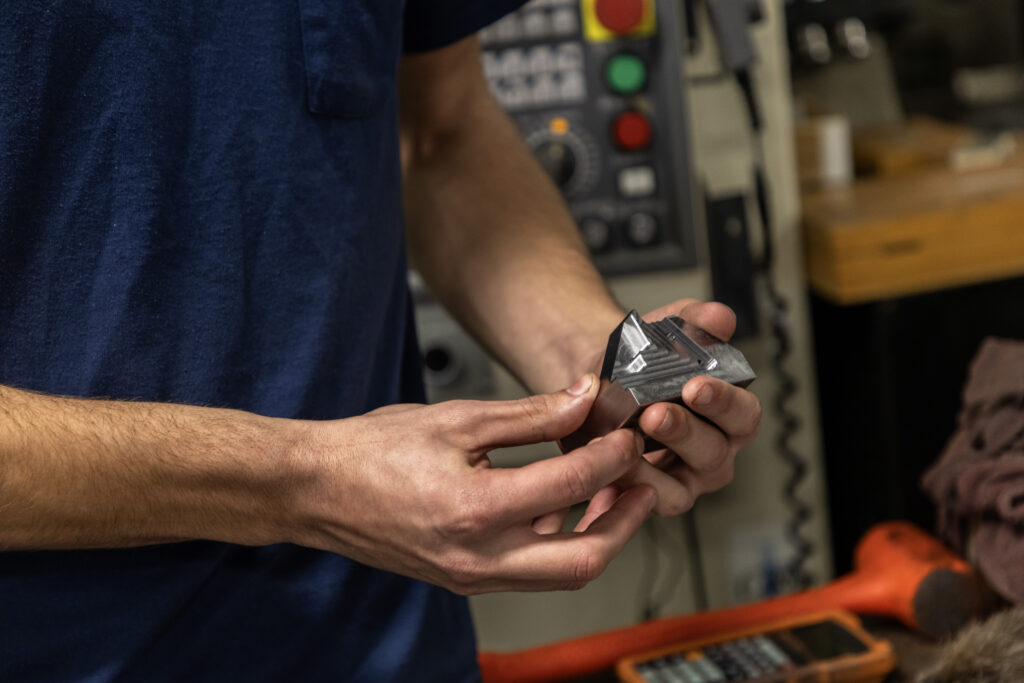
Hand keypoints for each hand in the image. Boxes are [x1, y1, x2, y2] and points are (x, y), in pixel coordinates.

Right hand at [283, 375, 655, 594]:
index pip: (571, 483)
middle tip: (641, 486)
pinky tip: (564, 513)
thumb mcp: (457, 419)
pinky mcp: (465, 580)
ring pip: (560, 575)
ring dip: (598, 538)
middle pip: (584, 560)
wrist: (317, 489)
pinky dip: (560, 548)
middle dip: (625, 522)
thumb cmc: (372, 451)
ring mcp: (471, 577)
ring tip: (612, 497)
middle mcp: (478, 557)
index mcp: (475, 509)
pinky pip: (530, 575)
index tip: (625, 434)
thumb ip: (529, 413)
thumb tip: (583, 397)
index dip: (611, 456)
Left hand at [579, 299, 760, 523]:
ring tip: (629, 436)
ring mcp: (683, 480)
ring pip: (681, 487)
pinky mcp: (650, 497)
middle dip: (685, 432)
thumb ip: (696, 321)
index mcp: (730, 414)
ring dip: (653, 466)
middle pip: (714, 452)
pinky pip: (643, 502)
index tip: (697, 385)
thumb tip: (721, 318)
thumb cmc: (643, 361)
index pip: (744, 415)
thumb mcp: (668, 331)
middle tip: (656, 412)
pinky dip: (627, 485)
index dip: (724, 402)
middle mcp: (714, 451)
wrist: (598, 380)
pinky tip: (611, 464)